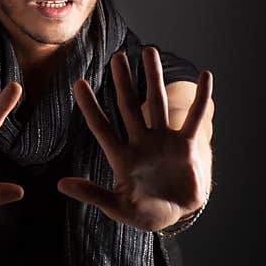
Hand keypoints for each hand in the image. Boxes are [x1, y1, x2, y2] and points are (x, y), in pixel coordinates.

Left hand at [57, 47, 212, 231]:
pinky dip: (201, 98)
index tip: (79, 83)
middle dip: (122, 82)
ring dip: (153, 77)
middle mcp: (141, 142)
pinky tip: (205, 76)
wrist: (174, 215)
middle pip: (129, 106)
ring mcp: (163, 141)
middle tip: (117, 56)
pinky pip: (193, 117)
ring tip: (149, 51)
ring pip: (157, 103)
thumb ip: (91, 194)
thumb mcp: (116, 206)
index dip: (90, 106)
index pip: (101, 127)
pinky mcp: (185, 146)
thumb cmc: (143, 212)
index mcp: (121, 157)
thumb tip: (60, 184)